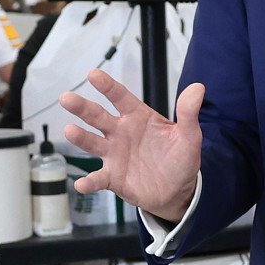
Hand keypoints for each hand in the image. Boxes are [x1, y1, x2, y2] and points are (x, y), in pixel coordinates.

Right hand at [58, 69, 204, 223]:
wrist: (177, 190)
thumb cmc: (180, 158)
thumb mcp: (189, 136)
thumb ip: (189, 113)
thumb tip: (198, 88)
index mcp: (137, 117)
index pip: (120, 97)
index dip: (107, 86)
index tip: (93, 74)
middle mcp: (120, 133)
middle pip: (97, 116)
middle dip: (82, 107)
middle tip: (66, 98)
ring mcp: (114, 154)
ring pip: (92, 143)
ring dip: (81, 137)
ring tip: (69, 131)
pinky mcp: (113, 177)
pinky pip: (98, 179)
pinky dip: (89, 182)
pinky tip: (81, 184)